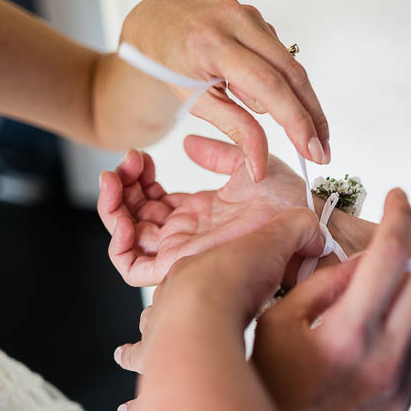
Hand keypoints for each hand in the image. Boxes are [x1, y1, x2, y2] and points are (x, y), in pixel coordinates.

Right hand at [99, 136, 306, 288]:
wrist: (298, 222)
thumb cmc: (287, 200)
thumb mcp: (250, 163)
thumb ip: (219, 154)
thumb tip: (188, 143)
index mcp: (200, 212)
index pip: (154, 198)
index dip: (140, 177)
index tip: (139, 155)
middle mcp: (185, 232)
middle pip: (135, 215)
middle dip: (121, 187)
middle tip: (125, 161)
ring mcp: (180, 250)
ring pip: (128, 237)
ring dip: (112, 208)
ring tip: (115, 177)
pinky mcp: (178, 266)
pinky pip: (133, 266)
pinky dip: (118, 243)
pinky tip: (124, 216)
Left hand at [118, 0, 326, 179]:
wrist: (159, 19)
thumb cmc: (169, 62)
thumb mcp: (194, 101)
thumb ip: (234, 128)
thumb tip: (260, 164)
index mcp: (212, 45)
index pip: (268, 85)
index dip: (296, 120)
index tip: (312, 150)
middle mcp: (236, 22)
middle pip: (292, 74)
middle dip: (312, 116)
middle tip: (322, 149)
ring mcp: (251, 15)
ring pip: (290, 67)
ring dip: (292, 100)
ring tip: (274, 115)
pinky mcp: (260, 17)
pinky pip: (280, 58)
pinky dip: (276, 80)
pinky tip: (254, 86)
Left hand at [118, 205, 329, 410]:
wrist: (205, 313)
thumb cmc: (235, 280)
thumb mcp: (276, 243)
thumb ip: (297, 231)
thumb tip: (314, 232)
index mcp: (193, 271)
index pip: (203, 269)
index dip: (215, 273)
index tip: (223, 281)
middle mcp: (169, 302)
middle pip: (169, 304)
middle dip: (168, 310)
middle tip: (174, 319)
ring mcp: (160, 334)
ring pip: (144, 342)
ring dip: (136, 352)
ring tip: (125, 358)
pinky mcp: (158, 367)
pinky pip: (144, 388)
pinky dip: (138, 401)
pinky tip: (129, 409)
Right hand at [251, 189, 410, 410]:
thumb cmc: (261, 389)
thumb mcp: (277, 323)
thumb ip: (324, 283)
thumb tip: (363, 258)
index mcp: (349, 333)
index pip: (393, 255)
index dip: (400, 216)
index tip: (398, 197)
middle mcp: (384, 359)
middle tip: (404, 227)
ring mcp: (397, 384)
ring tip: (388, 273)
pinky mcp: (400, 403)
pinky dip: (406, 322)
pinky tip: (380, 319)